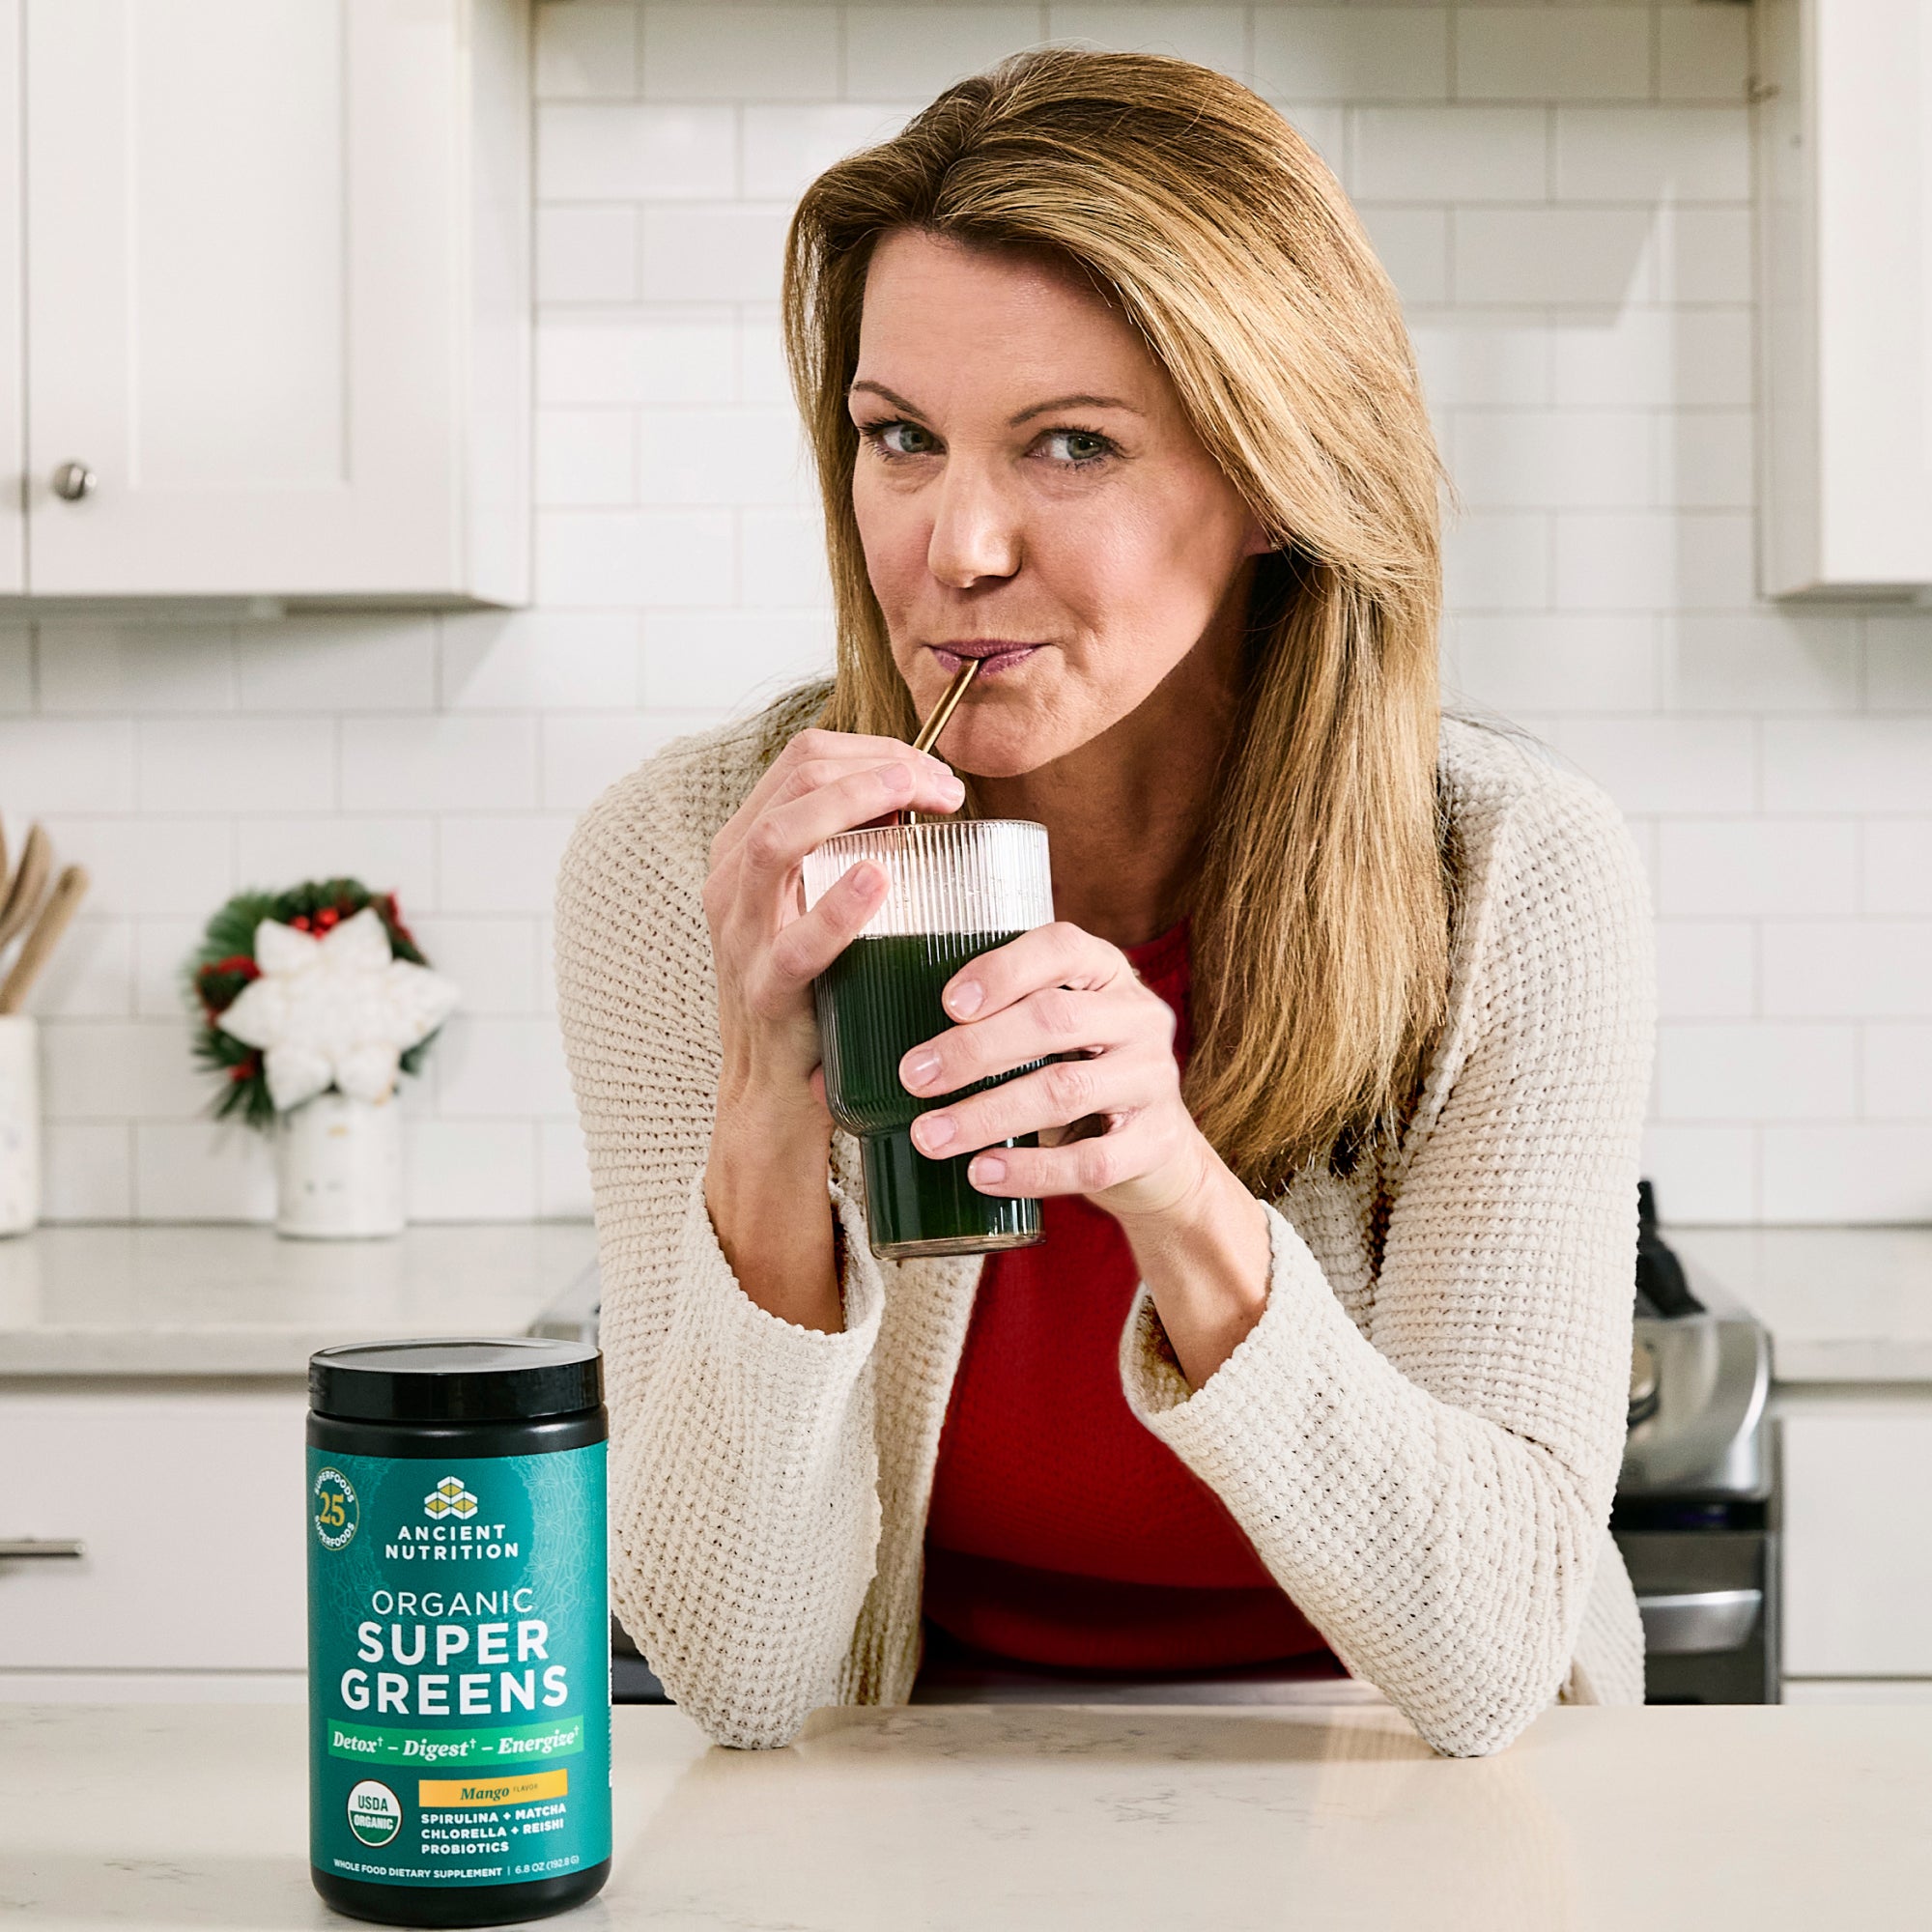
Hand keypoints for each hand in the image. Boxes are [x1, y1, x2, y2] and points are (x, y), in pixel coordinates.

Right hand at [703, 727, 965, 1130]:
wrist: (774, 1090)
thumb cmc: (816, 988)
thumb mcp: (819, 902)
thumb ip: (852, 849)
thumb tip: (917, 795)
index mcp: (745, 846)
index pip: (805, 758)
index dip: (878, 748)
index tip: (937, 773)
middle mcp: (731, 877)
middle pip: (796, 778)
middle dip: (880, 765)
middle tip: (946, 789)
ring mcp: (741, 932)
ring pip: (778, 837)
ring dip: (854, 803)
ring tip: (913, 799)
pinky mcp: (765, 990)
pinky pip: (796, 943)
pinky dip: (837, 908)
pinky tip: (876, 881)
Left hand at [896, 918, 1270, 1381]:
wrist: (1156, 1154)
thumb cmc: (1066, 1076)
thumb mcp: (1034, 1041)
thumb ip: (960, 1038)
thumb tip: (825, 1075)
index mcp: (1102, 972)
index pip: (1061, 947)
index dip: (1003, 968)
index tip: (946, 1000)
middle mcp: (1137, 1015)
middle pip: (1055, 1020)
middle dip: (975, 1049)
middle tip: (912, 1077)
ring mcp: (1154, 1079)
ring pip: (1066, 1090)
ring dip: (988, 1113)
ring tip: (928, 1136)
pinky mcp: (1157, 1143)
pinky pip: (1093, 1159)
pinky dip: (1033, 1169)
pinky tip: (983, 1174)